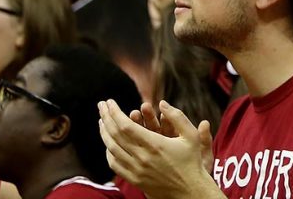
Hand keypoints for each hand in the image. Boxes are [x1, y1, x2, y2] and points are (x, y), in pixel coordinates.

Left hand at [99, 99, 215, 194]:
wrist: (188, 190)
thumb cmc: (191, 161)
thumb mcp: (191, 135)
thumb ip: (177, 117)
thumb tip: (162, 103)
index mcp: (155, 144)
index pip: (125, 126)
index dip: (114, 112)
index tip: (109, 102)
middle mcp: (142, 157)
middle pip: (115, 135)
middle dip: (106, 117)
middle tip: (101, 106)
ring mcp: (136, 169)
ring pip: (112, 149)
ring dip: (104, 133)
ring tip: (102, 120)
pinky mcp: (134, 179)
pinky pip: (115, 164)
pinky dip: (109, 151)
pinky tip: (109, 142)